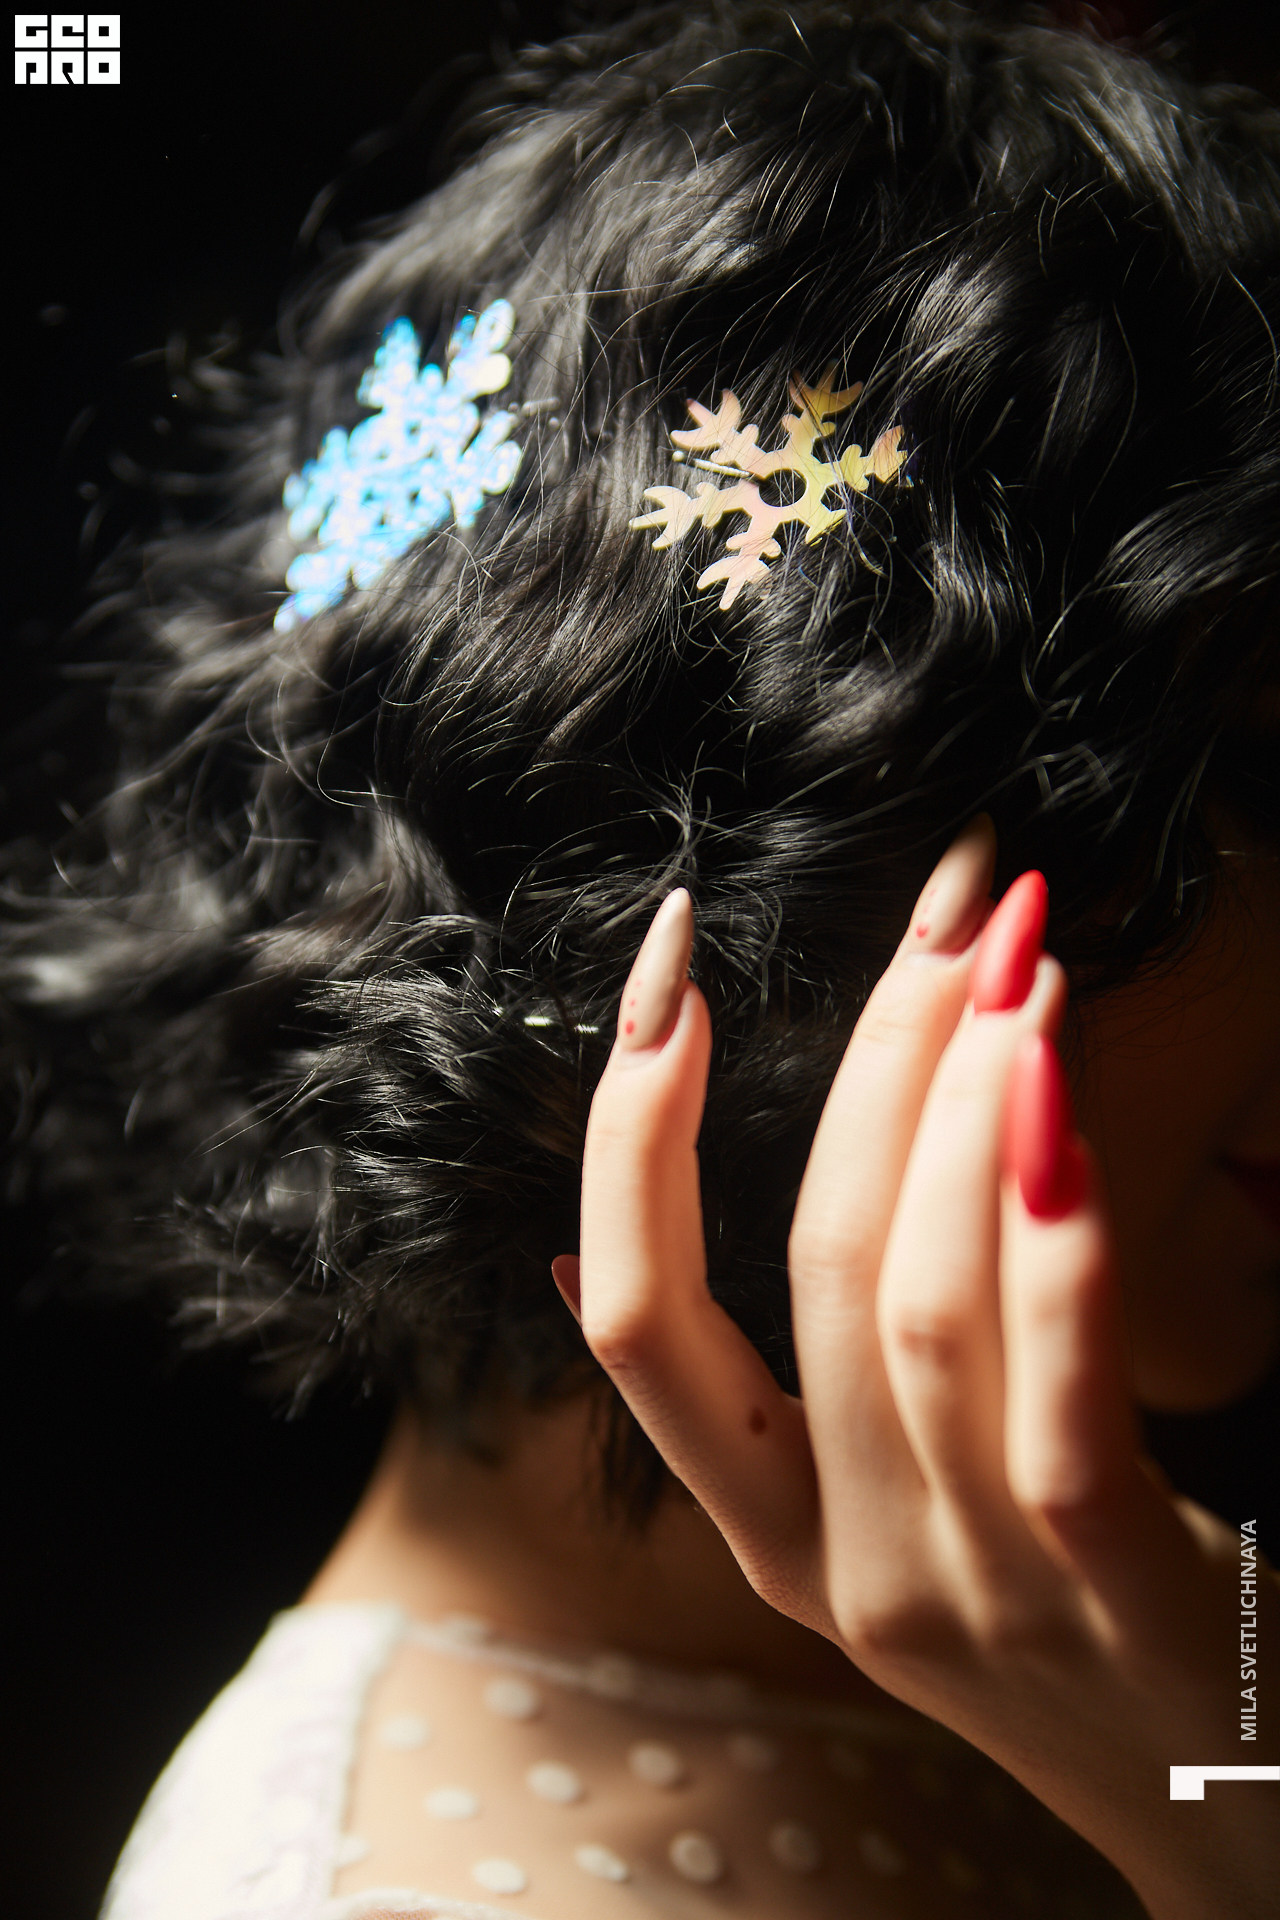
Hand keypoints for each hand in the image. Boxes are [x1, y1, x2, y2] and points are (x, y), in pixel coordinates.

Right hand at [557, 819, 1278, 1918]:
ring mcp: (965, 1591)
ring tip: (1022, 958)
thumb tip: (583, 1250)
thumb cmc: (1064, 1616)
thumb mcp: (895, 1510)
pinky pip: (1053, 1397)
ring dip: (961, 1099)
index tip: (666, 971)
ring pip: (912, 1302)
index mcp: (768, 1529)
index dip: (623, 1136)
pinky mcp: (1106, 1597)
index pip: (630, 1318)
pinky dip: (1044, 1233)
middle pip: (807, 1260)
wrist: (1233, 1821)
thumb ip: (785, 1388)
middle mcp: (837, 1564)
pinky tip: (1056, 1098)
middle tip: (947, 901)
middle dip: (867, 1050)